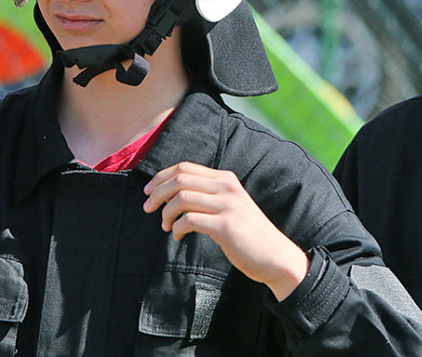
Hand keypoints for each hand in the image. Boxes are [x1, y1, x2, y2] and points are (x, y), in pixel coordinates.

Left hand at [143, 162, 309, 300]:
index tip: (148, 191)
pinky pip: (190, 220)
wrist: (275, 255)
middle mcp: (226, 187)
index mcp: (225, 179)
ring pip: (182, 198)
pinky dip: (178, 227)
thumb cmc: (247, 234)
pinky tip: (178, 236)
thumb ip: (207, 196)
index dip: (161, 177)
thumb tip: (171, 195)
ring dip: (166, 213)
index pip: (185, 167)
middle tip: (147, 208)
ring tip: (166, 226)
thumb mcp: (229, 205)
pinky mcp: (226, 225)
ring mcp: (227, 205)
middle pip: (180, 179)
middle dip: (157, 192)